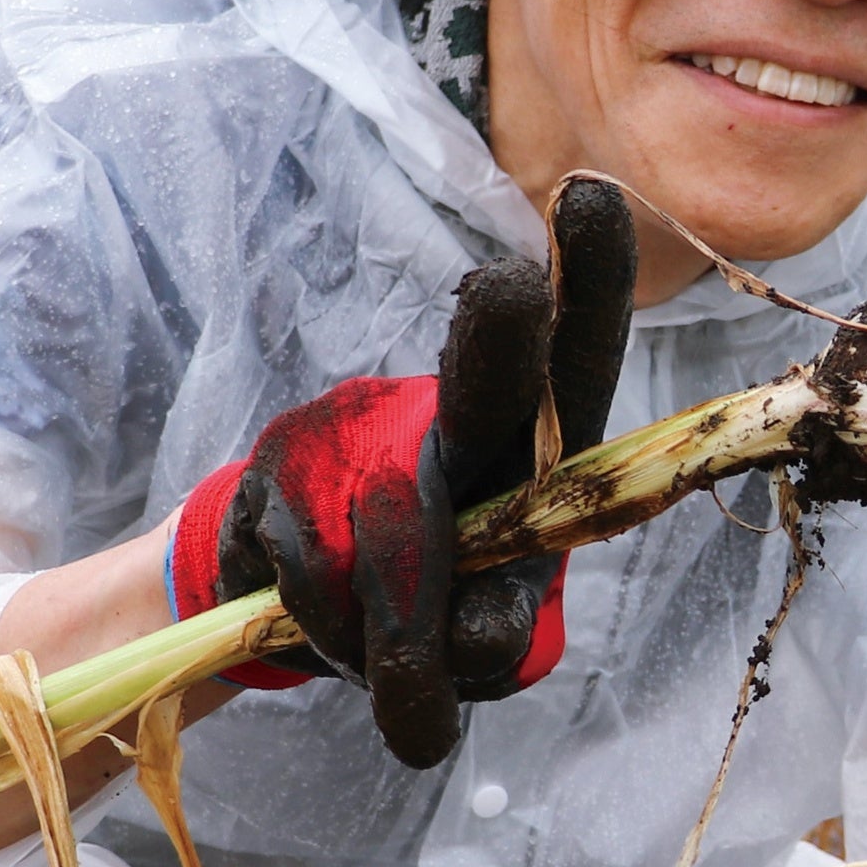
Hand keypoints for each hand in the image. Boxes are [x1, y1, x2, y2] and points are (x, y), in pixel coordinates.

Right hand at [170, 175, 637, 766]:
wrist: (301, 604)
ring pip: (387, 543)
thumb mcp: (491, 624)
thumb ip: (501, 630)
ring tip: (398, 671)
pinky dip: (333, 637)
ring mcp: (352, 436)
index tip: (593, 194)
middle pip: (481, 382)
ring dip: (393, 638)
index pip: (578, 355)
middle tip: (510, 289)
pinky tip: (332, 635)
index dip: (594, 279)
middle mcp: (451, 415)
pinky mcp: (272, 477)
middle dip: (499, 338)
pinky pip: (314, 576)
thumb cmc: (438, 600)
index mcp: (532, 442)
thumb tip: (478, 638)